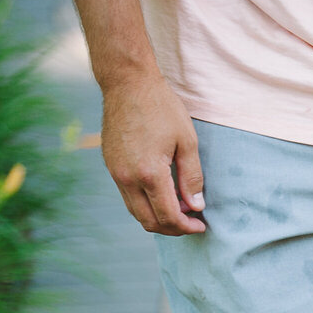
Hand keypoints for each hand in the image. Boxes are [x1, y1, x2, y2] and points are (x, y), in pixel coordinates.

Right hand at [101, 72, 205, 235]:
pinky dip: (146, 204)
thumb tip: (196, 206)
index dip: (187, 227)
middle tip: (192, 222)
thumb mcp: (187, 141)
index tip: (201, 226)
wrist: (127, 83)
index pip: (168, 216)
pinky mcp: (110, 166)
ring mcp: (115, 172)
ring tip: (180, 210)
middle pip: (149, 222)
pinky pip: (127, 196)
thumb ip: (192, 177)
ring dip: (158, 218)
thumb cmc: (161, 108)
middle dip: (172, 229)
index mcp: (149, 173)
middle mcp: (127, 177)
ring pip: (135, 212)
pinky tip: (163, 196)